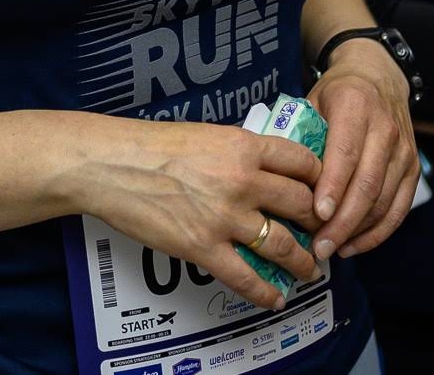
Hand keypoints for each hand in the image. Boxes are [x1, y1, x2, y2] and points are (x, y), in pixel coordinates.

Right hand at [83, 119, 327, 312]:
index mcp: (244, 147)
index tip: (322, 192)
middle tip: (322, 233)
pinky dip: (266, 293)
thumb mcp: (205, 134)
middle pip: (302, 204)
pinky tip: (275, 299)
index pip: (302, 162)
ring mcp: (225, 217)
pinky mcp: (203, 248)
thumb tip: (259, 170)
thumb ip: (237, 153)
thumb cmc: (149, 146)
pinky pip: (247, 278)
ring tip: (308, 270)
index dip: (320, 180)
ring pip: (284, 245)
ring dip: (302, 262)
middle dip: (318, 223)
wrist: (111, 165)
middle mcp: (243, 182)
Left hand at [306, 39, 417, 261]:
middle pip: (367, 184)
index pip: (345, 153)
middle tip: (318, 247)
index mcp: (354, 107)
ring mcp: (404, 151)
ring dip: (357, 231)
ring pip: (384, 201)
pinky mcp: (413, 169)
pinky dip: (378, 232)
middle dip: (342, 221)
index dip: (332, 187)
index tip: (317, 215)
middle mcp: (385, 129)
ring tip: (330, 250)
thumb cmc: (335, 95)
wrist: (378, 78)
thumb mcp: (311, 102)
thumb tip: (272, 178)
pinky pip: (399, 208)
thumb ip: (298, 136)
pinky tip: (353, 246)